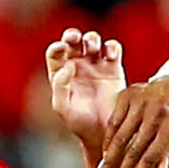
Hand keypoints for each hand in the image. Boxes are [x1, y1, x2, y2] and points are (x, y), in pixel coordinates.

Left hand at [45, 27, 125, 150]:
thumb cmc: (80, 123)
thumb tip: (66, 67)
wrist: (103, 132)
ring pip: (92, 40)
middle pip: (73, 41)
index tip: (60, 48)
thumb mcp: (63, 108)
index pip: (55, 53)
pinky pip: (113, 49)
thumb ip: (60, 88)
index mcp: (61, 74)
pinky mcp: (113, 67)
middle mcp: (77, 66)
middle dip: (72, 35)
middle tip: (74, 38)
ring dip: (91, 39)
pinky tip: (110, 56)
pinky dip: (112, 47)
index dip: (57, 47)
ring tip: (92, 48)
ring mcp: (95, 65)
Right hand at [94, 72, 168, 167]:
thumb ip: (168, 156)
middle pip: (134, 149)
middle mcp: (157, 114)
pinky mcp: (128, 95)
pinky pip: (113, 122)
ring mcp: (141, 103)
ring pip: (120, 136)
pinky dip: (108, 140)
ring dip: (109, 159)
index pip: (151, 157)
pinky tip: (104, 155)